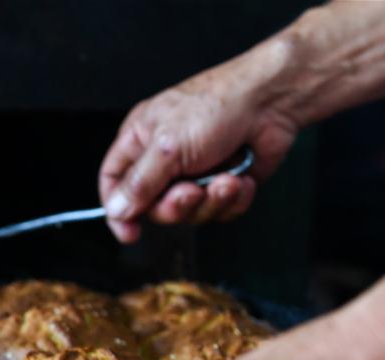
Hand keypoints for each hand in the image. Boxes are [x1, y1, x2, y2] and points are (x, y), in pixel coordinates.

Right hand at [98, 43, 298, 242]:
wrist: (272, 102)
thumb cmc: (218, 105)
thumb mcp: (168, 146)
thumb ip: (139, 183)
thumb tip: (116, 210)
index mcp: (139, 141)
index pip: (113, 182)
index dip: (117, 210)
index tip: (129, 232)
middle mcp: (164, 160)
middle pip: (152, 207)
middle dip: (175, 206)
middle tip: (191, 191)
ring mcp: (193, 174)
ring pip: (188, 213)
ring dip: (210, 201)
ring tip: (225, 179)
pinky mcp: (222, 184)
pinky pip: (218, 212)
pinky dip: (233, 200)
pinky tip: (241, 179)